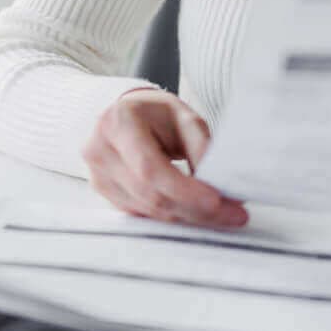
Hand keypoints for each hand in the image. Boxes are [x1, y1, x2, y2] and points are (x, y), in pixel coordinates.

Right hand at [82, 88, 248, 228]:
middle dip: (194, 209)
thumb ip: (200, 146)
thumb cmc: (156, 113)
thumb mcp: (184, 117)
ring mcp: (97, 175)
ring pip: (148, 210)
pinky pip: (142, 214)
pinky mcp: (104, 193)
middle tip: (232, 214)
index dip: (184, 191)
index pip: (150, 169)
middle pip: (150, 195)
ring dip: (187, 217)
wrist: (127, 114)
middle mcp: (100, 150)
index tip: (217, 202)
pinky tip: (194, 212)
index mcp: (118, 123)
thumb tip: (218, 184)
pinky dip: (172, 216)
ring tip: (221, 213)